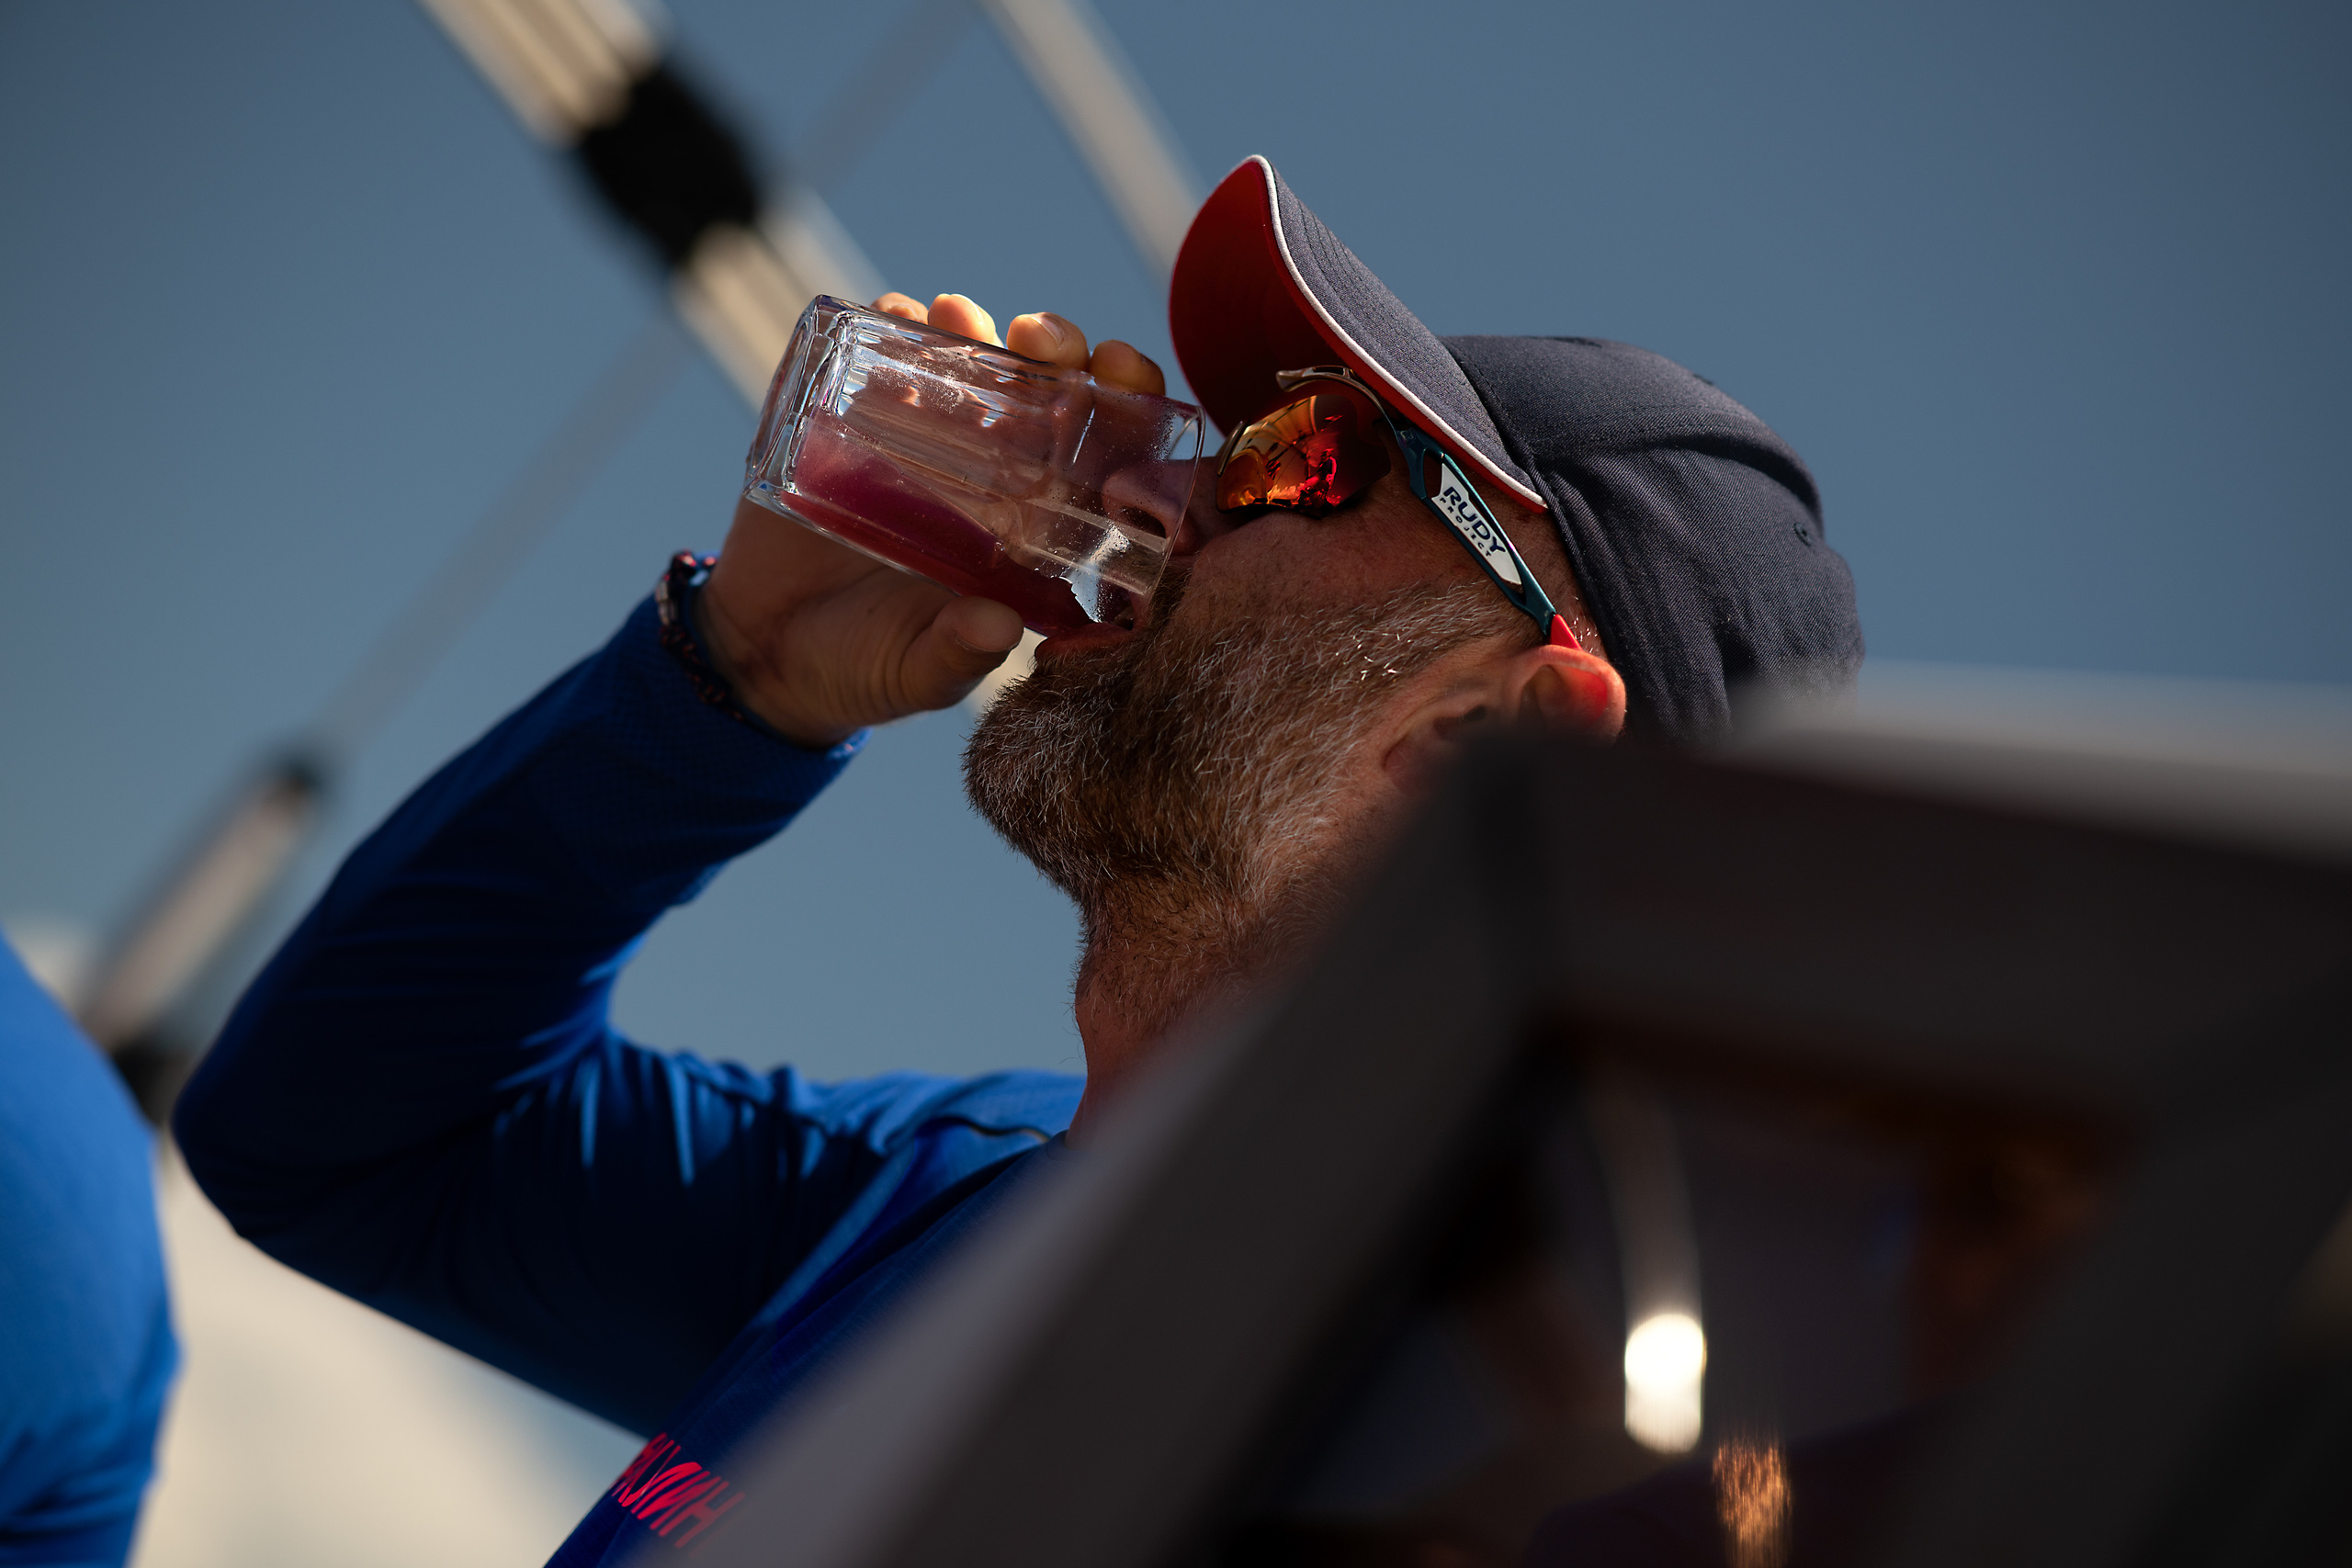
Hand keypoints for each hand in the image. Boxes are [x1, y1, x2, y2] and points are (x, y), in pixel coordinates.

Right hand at [695, 292, 1168, 746]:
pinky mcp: (847, 425)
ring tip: (956, 315)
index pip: (1099, 451)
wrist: (768, 655)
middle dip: (1053, 345)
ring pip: (962, 360)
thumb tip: (998, 627)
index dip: (1122, 401)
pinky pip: (877, 360)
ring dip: (969, 325)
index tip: (1117, 367)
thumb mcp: (918, 673)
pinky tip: (893, 313)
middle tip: (1036, 338)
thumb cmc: (866, 669)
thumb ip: (957, 654)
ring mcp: (917, 442)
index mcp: (1030, 526)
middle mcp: (986, 473)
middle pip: (1040, 388)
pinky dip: (887, 325)